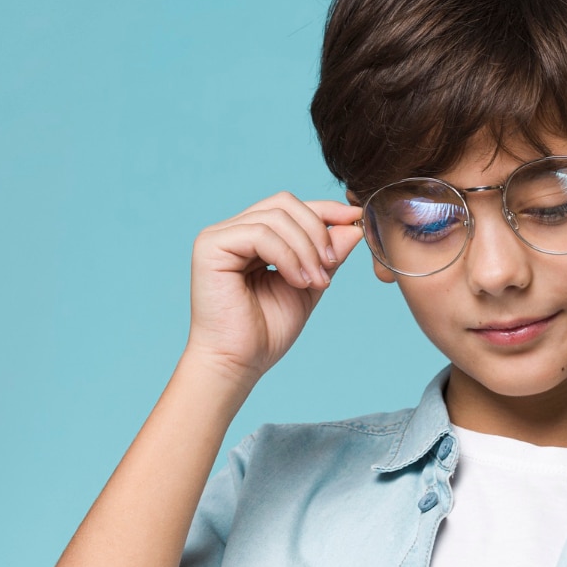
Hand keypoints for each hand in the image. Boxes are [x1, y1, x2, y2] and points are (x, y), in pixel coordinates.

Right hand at [184, 192, 362, 384]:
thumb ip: (327, 256)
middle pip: (285, 204)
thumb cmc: (267, 331)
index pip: (291, 208)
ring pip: (276, 217)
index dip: (325, 209)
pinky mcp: (211, 247)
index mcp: (253, 237)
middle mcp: (234, 230)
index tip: (355, 219)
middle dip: (318, 231)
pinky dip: (288, 256)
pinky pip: (261, 234)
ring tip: (316, 282)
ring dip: (306, 249)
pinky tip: (298, 281)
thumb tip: (354, 225)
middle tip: (331, 265)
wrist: (238, 362)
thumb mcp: (309, 285)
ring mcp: (220, 236)